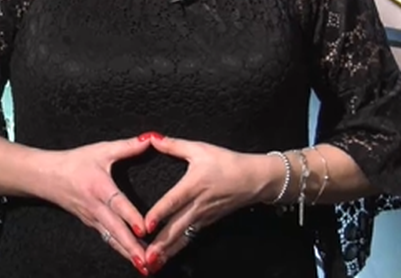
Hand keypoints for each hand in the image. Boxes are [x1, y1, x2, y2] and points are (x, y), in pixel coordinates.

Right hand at [40, 134, 155, 273]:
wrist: (46, 176)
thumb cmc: (75, 162)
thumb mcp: (101, 150)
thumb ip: (128, 146)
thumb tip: (152, 138)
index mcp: (100, 187)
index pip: (117, 204)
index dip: (130, 217)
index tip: (144, 229)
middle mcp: (96, 206)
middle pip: (116, 229)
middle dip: (131, 247)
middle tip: (146, 261)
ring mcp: (93, 219)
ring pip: (112, 239)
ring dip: (127, 253)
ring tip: (144, 268)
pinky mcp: (91, 224)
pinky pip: (108, 239)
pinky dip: (120, 250)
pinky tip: (132, 259)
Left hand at [140, 135, 275, 272]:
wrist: (255, 179)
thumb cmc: (227, 162)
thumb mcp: (200, 149)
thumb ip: (173, 145)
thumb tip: (151, 138)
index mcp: (194, 185)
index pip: (174, 201)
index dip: (160, 212)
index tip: (146, 225)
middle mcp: (198, 205)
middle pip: (177, 226)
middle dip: (161, 243)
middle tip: (146, 256)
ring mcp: (203, 216)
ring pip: (183, 236)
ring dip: (167, 250)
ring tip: (152, 263)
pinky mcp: (207, 222)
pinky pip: (190, 237)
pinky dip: (177, 248)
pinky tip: (166, 257)